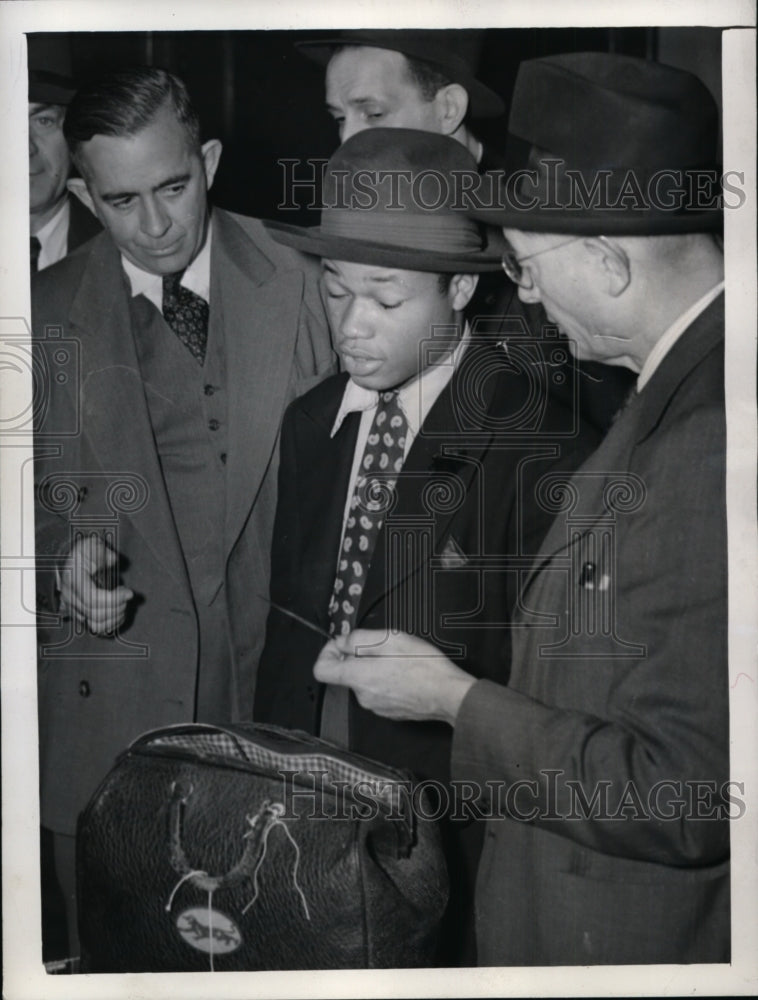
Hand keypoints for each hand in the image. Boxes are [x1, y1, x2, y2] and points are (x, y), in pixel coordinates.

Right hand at [57, 534, 133, 634]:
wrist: (74, 560)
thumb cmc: (85, 552)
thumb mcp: (93, 545)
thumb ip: (103, 553)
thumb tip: (112, 560)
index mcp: (73, 580)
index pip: (92, 598)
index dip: (114, 599)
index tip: (129, 592)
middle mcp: (70, 597)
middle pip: (96, 613)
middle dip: (117, 606)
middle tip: (126, 595)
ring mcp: (74, 608)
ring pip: (96, 625)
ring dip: (114, 617)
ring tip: (123, 605)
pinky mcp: (80, 615)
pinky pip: (96, 628)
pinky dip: (111, 624)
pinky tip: (119, 613)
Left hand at [313, 629, 475, 725]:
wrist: (449, 694)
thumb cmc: (424, 666)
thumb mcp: (390, 638)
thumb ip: (359, 639)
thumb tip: (342, 642)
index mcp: (358, 676)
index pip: (321, 670)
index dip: (327, 652)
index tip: (342, 645)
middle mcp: (362, 696)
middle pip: (346, 673)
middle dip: (359, 657)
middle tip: (383, 647)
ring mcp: (376, 707)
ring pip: (365, 682)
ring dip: (375, 669)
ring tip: (399, 660)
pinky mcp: (389, 712)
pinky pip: (379, 692)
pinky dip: (386, 681)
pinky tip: (405, 674)